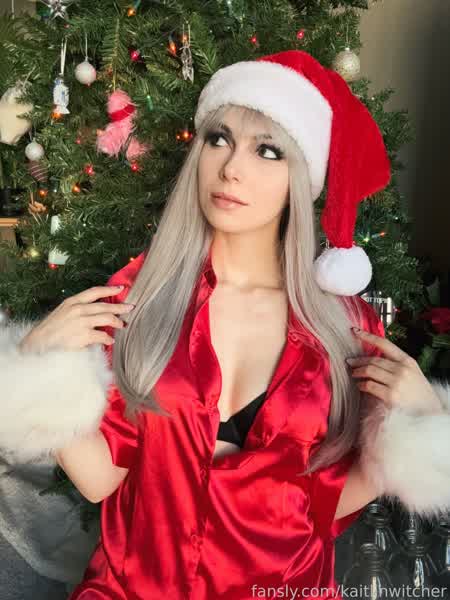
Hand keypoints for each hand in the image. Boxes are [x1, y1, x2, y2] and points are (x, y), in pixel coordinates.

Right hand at [19, 286, 134, 353]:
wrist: (38, 343)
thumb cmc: (51, 330)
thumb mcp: (62, 312)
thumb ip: (78, 309)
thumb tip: (96, 311)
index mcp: (72, 302)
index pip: (95, 292)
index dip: (109, 289)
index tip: (121, 288)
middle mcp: (78, 309)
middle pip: (105, 306)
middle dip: (120, 307)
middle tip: (130, 308)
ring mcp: (81, 322)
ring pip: (107, 319)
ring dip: (117, 322)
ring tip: (122, 326)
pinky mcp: (83, 335)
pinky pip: (103, 336)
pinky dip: (108, 339)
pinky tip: (110, 341)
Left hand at [346, 327, 442, 413]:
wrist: (430, 411)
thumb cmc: (418, 391)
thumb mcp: (413, 372)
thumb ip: (397, 364)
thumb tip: (374, 358)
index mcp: (407, 361)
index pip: (384, 344)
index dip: (368, 336)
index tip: (355, 331)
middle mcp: (402, 369)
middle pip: (373, 360)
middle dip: (358, 360)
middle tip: (349, 362)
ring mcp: (396, 383)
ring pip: (369, 371)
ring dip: (358, 372)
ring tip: (353, 374)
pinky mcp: (391, 396)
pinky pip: (369, 386)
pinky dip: (361, 385)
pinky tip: (360, 386)